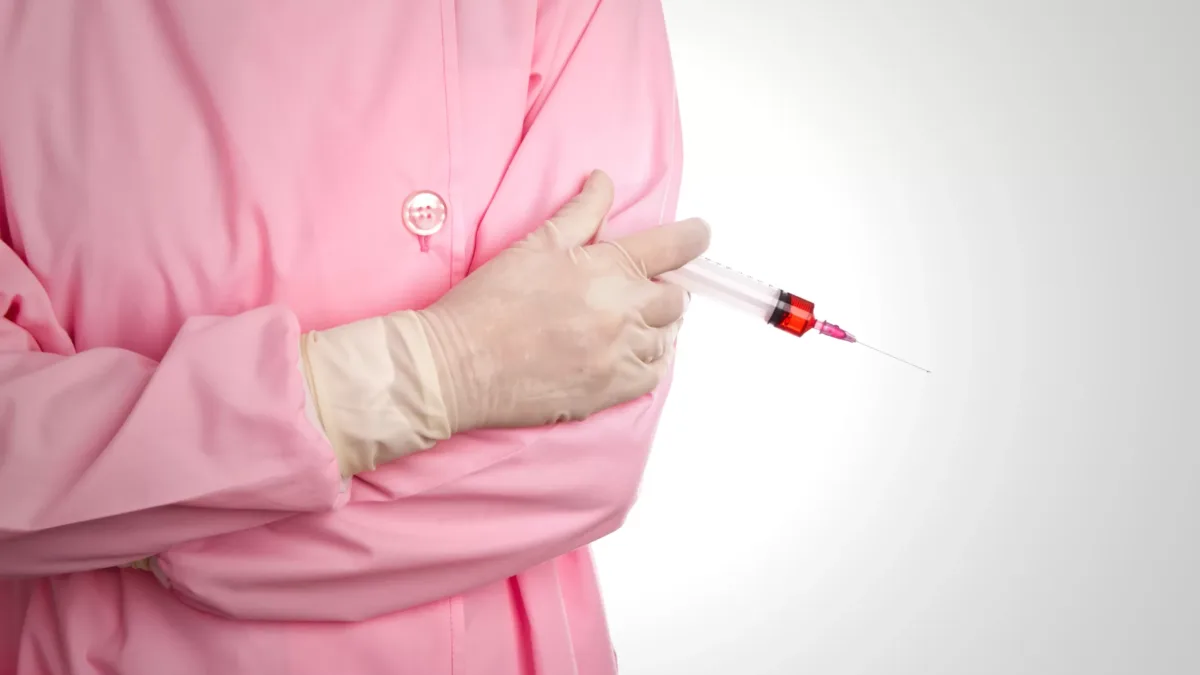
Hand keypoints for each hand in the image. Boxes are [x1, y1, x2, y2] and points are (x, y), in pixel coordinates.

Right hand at [419, 170, 709, 431]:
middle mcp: (623, 313)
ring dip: (656, 327)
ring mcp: (619, 356)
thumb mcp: (535, 244)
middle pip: (676, 299)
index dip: (693, 237)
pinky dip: (649, 362)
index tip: (700, 234)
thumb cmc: (490, 303)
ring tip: (629, 322)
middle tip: (640, 289)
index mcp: (608, 269)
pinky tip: (629, 354)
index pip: (674, 248)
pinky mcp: (609, 392)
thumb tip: (603, 181)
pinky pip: (653, 376)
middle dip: (664, 289)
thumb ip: (581, 213)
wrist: (457, 365)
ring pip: (667, 339)